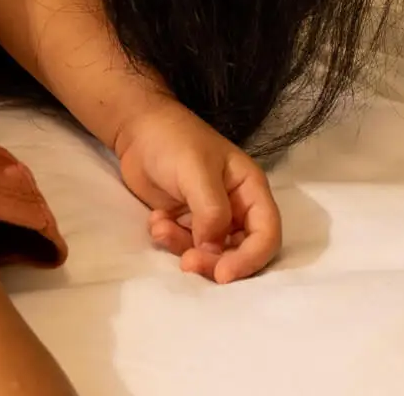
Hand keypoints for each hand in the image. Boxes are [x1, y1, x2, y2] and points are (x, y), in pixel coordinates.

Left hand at [111, 101, 282, 283]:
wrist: (136, 129)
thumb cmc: (173, 141)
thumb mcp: (196, 172)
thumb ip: (211, 212)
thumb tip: (214, 251)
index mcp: (250, 190)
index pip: (266, 234)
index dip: (250, 259)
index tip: (223, 275)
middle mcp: (237, 208)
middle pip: (240, 251)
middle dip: (215, 262)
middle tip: (187, 264)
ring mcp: (211, 217)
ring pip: (211, 253)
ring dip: (186, 249)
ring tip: (161, 229)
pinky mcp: (187, 223)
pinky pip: (186, 246)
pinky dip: (171, 241)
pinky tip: (156, 220)